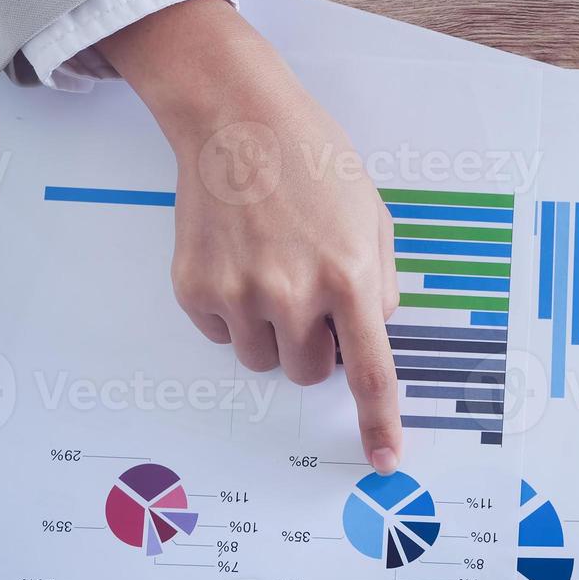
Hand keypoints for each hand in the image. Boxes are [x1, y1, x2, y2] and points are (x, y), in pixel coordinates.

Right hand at [98, 0, 403, 472]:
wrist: (237, 121)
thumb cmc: (312, 160)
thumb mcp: (371, 217)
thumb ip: (379, 283)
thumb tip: (373, 333)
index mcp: (349, 276)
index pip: (371, 371)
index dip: (379, 422)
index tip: (384, 457)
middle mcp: (294, 294)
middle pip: (310, 373)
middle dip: (317, 348)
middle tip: (310, 295)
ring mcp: (239, 294)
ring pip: (263, 360)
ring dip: (273, 333)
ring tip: (271, 269)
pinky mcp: (194, 289)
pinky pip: (222, 335)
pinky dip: (233, 312)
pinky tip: (239, 260)